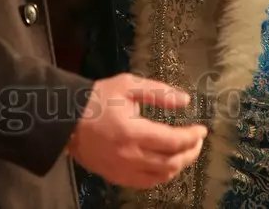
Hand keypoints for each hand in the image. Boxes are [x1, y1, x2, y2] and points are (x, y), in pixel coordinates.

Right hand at [68, 73, 206, 187]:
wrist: (66, 118)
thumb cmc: (98, 98)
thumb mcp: (128, 85)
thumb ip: (158, 92)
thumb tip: (185, 101)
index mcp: (133, 132)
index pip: (173, 141)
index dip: (192, 137)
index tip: (202, 130)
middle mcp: (129, 156)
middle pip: (171, 162)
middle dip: (190, 152)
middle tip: (197, 141)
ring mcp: (122, 170)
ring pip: (161, 176)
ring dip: (178, 165)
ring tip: (185, 151)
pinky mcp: (115, 176)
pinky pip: (145, 183)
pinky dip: (161, 175)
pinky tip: (166, 164)